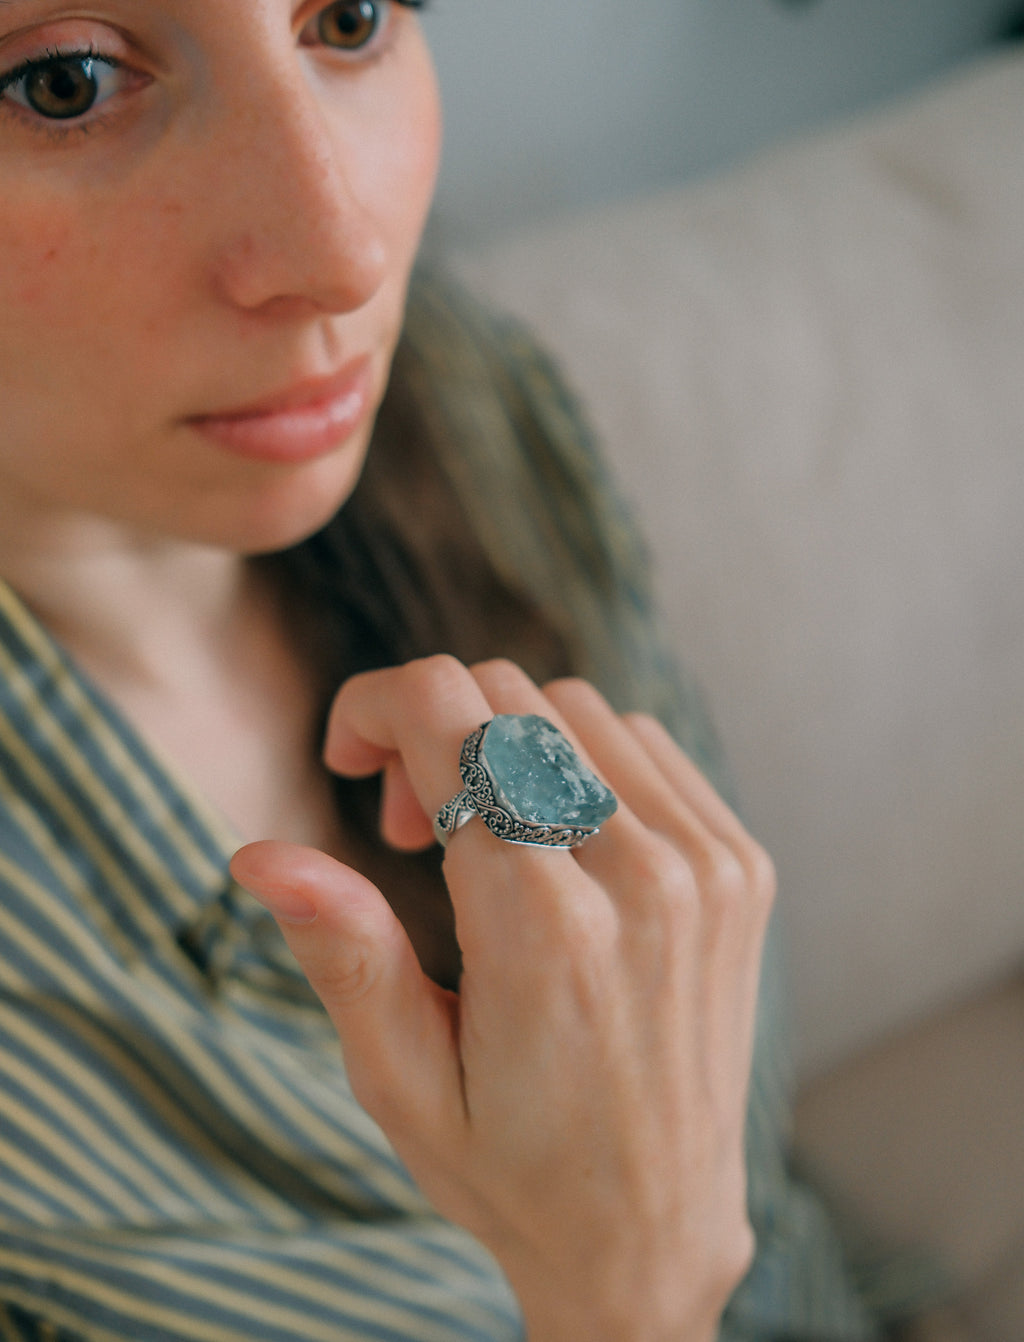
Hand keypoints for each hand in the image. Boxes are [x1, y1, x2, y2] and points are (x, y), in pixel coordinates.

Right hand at [230, 656, 774, 1341]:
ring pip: (576, 709)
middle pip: (508, 697)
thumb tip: (259, 855)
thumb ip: (344, 953)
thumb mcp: (404, 1083)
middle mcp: (643, 878)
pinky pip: (645, 746)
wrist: (655, 1234)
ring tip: (483, 840)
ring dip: (506, 742)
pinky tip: (554, 837)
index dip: (371, 706)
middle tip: (406, 827)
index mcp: (544, 929)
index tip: (345, 759)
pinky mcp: (743, 867)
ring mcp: (709, 867)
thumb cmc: (512, 1170)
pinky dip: (581, 759)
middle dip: (430, 728)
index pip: (448, 717)